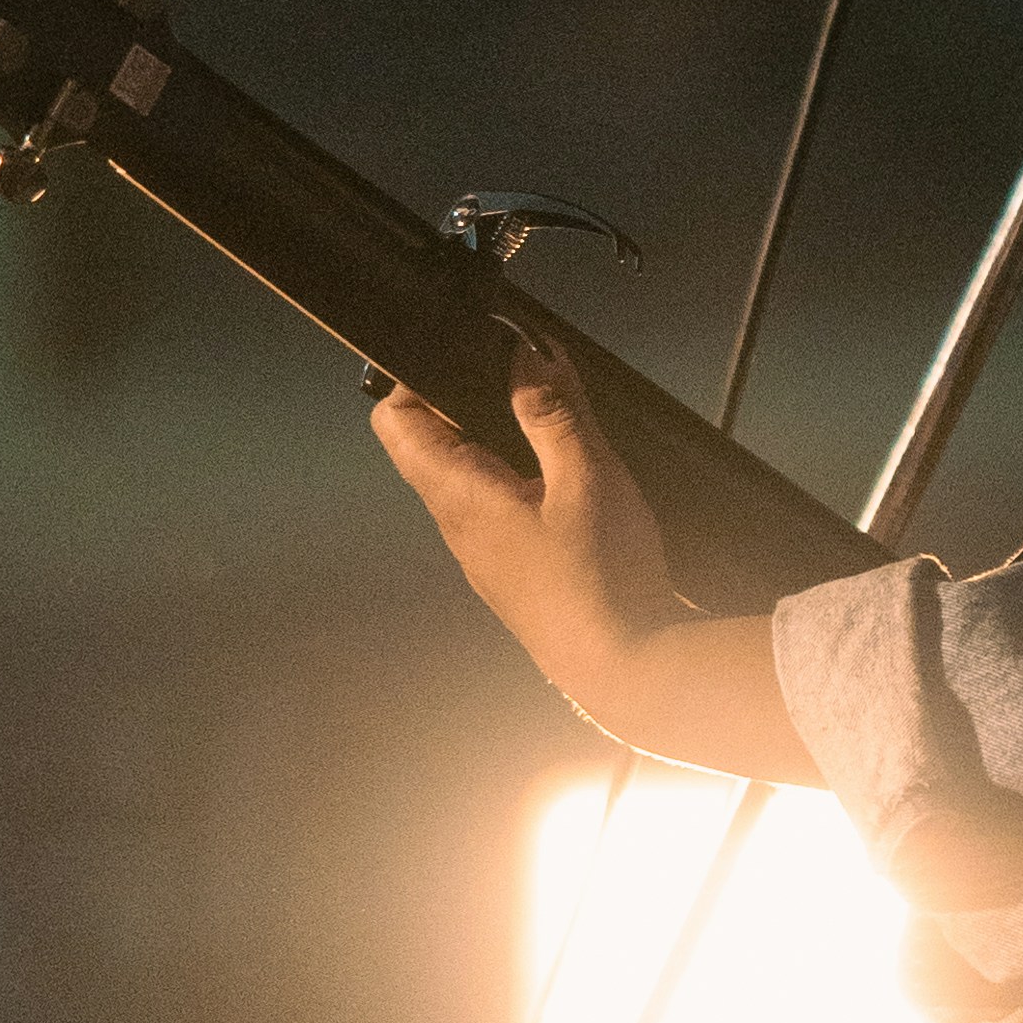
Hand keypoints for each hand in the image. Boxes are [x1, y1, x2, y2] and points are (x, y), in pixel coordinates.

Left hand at [371, 346, 700, 734]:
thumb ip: (553, 411)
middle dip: (467, 400)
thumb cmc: (601, 577)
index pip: (395, 421)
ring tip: (550, 424)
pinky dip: (516, 479)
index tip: (470, 355)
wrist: (628, 668)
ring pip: (465, 478)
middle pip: (430, 445)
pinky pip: (493, 510)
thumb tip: (527, 354)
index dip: (417, 378)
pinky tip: (564, 481)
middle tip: (523, 382)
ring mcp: (480, 554)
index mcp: (458, 494)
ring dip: (496, 441)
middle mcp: (455, 525)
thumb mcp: (586, 477)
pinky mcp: (510, 572)